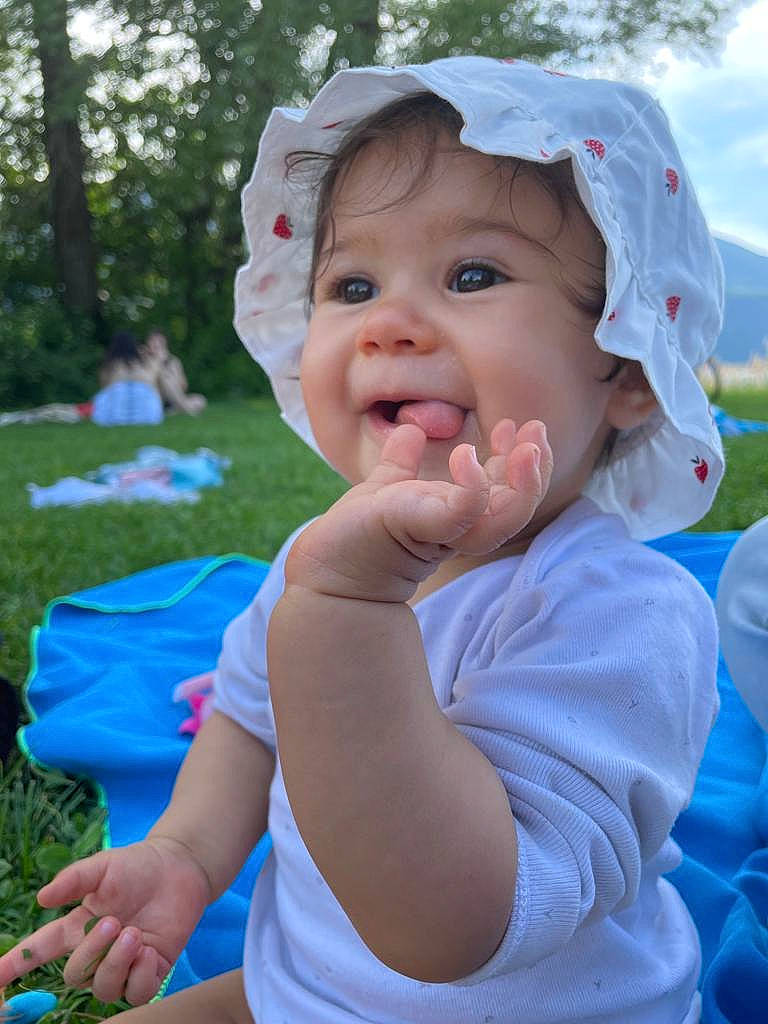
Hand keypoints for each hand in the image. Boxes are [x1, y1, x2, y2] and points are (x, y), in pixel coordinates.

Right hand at [0, 836, 210, 1005]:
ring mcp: (124, 963)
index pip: (41, 950)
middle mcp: (97, 950)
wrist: (179, 866)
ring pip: (103, 990)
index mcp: (78, 927)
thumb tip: (42, 898)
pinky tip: (149, 953)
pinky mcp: (151, 970)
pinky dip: (140, 978)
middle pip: (73, 976)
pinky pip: (137, 995)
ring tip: (134, 934)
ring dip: (117, 964)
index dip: (16, 965)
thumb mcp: (103, 866)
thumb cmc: (137, 865)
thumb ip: (73, 880)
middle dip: (91, 953)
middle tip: (116, 922)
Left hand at [285, 418, 551, 602]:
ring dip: (524, 482)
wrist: (325, 570)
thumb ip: (400, 461)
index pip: (504, 490)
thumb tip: (410, 429)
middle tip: (537, 430)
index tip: (511, 425)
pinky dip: (472, 485)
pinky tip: (464, 454)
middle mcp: (459, 530)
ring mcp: (443, 536)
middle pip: (516, 507)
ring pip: (505, 517)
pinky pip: (462, 512)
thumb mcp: (385, 488)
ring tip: (527, 445)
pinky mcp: (421, 534)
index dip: (517, 460)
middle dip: (535, 469)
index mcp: (455, 516)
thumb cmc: (355, 535)